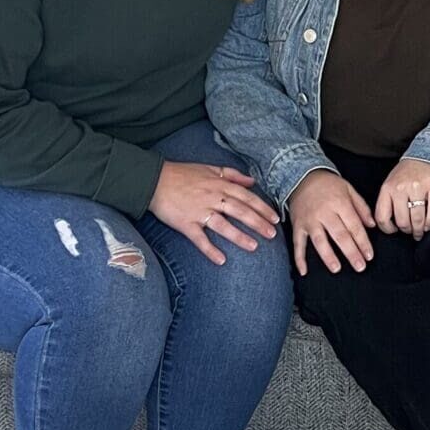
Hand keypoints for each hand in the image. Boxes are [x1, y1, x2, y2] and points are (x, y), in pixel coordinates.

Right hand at [150, 161, 277, 265]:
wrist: (153, 180)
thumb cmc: (182, 174)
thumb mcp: (209, 168)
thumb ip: (232, 175)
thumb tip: (252, 181)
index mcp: (219, 185)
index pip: (246, 197)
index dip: (262, 208)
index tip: (275, 218)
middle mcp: (212, 198)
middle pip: (240, 211)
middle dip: (258, 223)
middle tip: (272, 235)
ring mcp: (199, 211)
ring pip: (223, 225)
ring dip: (239, 236)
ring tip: (254, 247)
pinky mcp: (185, 223)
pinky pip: (199, 238)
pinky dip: (210, 250)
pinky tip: (221, 260)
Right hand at [287, 170, 375, 276]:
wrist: (302, 176)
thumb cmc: (328, 184)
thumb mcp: (349, 189)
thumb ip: (361, 207)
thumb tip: (372, 225)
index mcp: (340, 203)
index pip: (354, 226)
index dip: (363, 242)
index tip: (369, 255)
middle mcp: (325, 212)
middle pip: (340, 235)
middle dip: (351, 252)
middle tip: (360, 266)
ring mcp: (310, 220)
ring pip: (319, 240)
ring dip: (328, 256)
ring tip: (337, 269)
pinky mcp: (298, 225)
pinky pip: (298, 243)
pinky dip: (299, 258)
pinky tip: (304, 271)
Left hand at [376, 158, 429, 238]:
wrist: (427, 155)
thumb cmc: (407, 174)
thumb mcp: (391, 184)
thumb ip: (387, 202)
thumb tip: (387, 225)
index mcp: (388, 188)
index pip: (382, 217)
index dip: (388, 229)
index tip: (393, 230)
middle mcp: (401, 188)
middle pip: (402, 221)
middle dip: (406, 230)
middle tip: (409, 231)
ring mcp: (419, 188)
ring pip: (417, 219)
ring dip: (418, 230)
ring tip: (419, 232)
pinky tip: (427, 225)